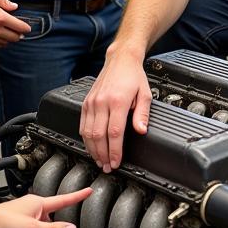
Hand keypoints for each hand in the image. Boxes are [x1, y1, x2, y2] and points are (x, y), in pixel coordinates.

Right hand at [0, 0, 30, 46]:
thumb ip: (3, 1)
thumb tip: (14, 7)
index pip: (20, 27)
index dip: (26, 28)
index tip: (27, 27)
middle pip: (14, 38)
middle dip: (19, 34)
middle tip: (19, 30)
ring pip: (5, 43)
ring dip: (9, 38)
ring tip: (8, 32)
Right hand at [79, 47, 152, 171]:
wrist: (120, 61)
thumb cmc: (133, 77)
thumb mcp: (145, 94)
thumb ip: (142, 114)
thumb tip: (141, 130)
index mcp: (117, 101)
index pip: (114, 133)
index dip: (115, 151)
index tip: (116, 162)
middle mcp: (102, 102)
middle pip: (99, 136)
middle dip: (103, 155)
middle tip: (107, 167)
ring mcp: (91, 102)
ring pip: (88, 132)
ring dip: (93, 150)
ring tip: (100, 161)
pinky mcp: (86, 102)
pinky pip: (82, 125)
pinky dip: (86, 139)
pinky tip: (91, 147)